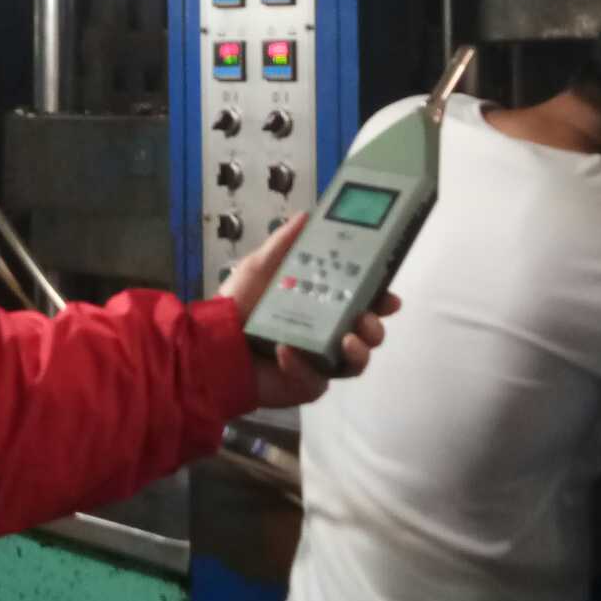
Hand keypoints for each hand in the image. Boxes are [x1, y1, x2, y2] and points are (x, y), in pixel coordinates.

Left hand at [221, 212, 397, 408]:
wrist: (211, 343)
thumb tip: (307, 215)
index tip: (389, 296)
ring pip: (356, 362)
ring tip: (346, 341)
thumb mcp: (260, 267)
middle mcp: (327, 333)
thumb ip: (284, 242)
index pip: (362, 301)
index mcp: (322, 304)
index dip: (381, 298)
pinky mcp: (306, 385)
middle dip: (375, 327)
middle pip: (368, 333)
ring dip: (359, 351)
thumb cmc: (239, 305)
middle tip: (366, 320)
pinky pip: (318, 381)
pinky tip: (286, 351)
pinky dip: (304, 367)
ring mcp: (320, 362)